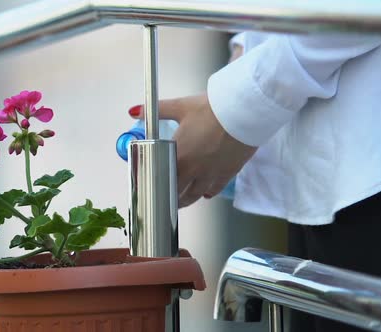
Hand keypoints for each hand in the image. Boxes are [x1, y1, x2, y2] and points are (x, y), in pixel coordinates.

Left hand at [128, 94, 256, 206]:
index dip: (154, 183)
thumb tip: (135, 110)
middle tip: (164, 197)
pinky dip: (207, 193)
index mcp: (178, 154)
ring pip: (195, 195)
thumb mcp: (181, 106)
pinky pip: (214, 190)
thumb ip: (157, 110)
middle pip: (177, 191)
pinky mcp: (228, 173)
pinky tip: (205, 193)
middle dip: (169, 195)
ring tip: (181, 201)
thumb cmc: (212, 108)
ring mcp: (211, 173)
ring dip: (186, 199)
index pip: (160, 177)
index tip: (150, 185)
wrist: (245, 111)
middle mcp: (193, 169)